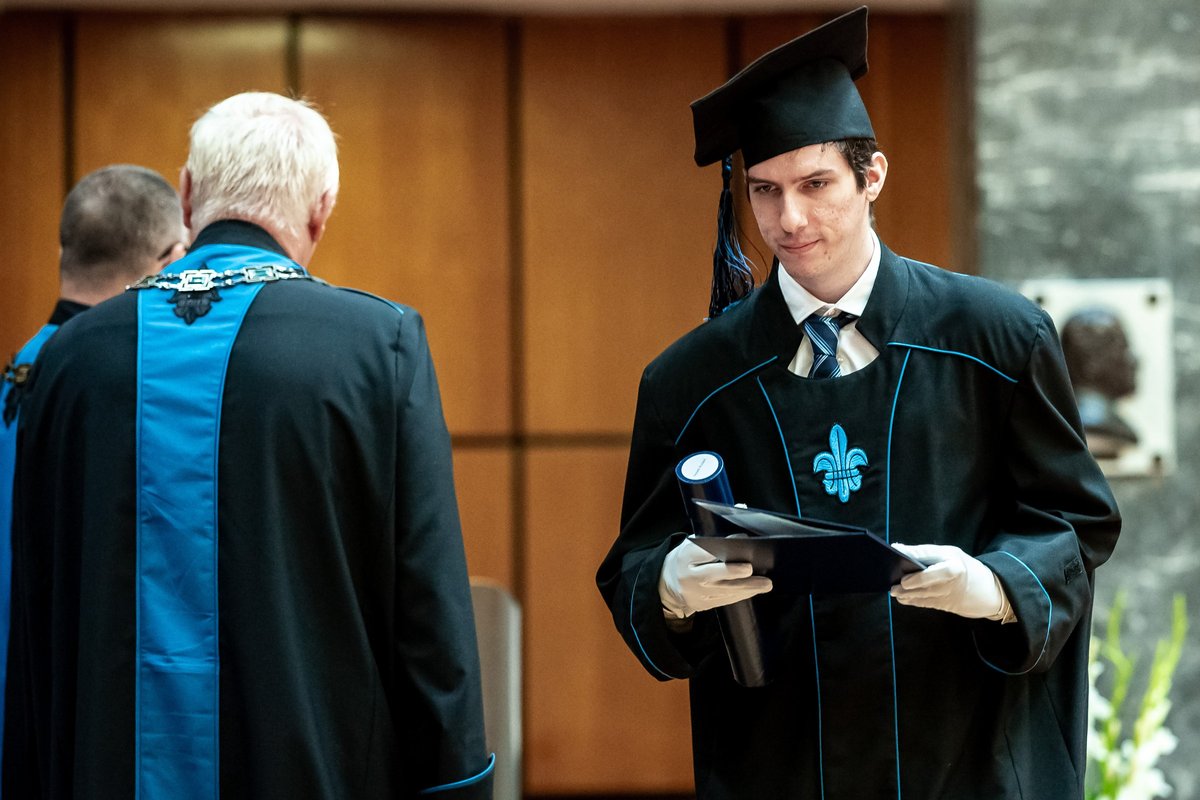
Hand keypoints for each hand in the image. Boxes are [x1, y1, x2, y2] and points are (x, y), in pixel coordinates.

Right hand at [659, 538, 772, 618]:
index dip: (725, 546)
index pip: (706, 551)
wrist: (668, 584)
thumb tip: (741, 523)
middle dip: (735, 572)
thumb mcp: (693, 545)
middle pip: (714, 574)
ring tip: (764, 584)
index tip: (743, 541)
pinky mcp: (702, 605)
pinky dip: (740, 595)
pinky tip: (752, 591)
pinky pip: (725, 600)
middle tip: (752, 569)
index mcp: (686, 556)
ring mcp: (695, 593)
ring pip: (724, 590)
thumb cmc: (687, 560)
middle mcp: (689, 576)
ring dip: (746, 587)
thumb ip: (714, 536)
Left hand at [889, 543, 1010, 620]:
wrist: (987, 590)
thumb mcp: (949, 553)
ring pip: (924, 595)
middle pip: (926, 581)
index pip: (930, 557)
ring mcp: (948, 595)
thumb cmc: (963, 566)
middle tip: (894, 584)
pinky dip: (913, 601)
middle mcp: (951, 580)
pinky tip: (903, 599)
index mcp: (953, 563)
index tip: (896, 553)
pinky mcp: (945, 605)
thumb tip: (898, 548)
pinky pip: (925, 603)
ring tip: (894, 591)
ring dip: (907, 595)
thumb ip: (924, 552)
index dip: (913, 555)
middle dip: (909, 584)